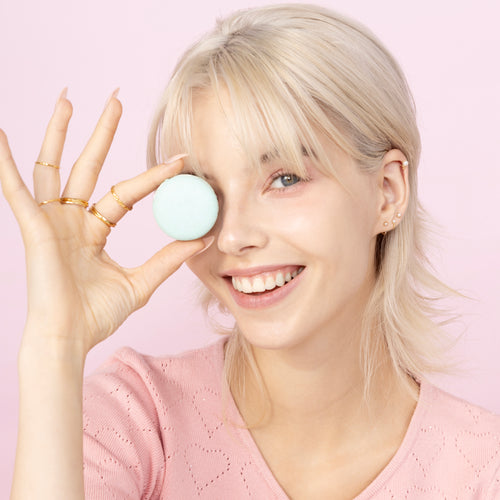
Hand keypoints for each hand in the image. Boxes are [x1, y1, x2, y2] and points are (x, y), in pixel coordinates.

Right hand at [0, 89, 211, 355]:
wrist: (70, 338)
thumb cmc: (97, 314)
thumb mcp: (141, 282)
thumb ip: (169, 258)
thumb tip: (203, 238)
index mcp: (94, 231)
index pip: (125, 193)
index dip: (151, 177)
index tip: (179, 160)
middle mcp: (72, 220)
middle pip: (88, 167)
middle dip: (102, 133)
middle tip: (117, 100)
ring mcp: (50, 221)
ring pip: (53, 167)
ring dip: (59, 133)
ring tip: (69, 99)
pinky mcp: (34, 227)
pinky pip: (17, 191)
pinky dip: (6, 164)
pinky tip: (0, 136)